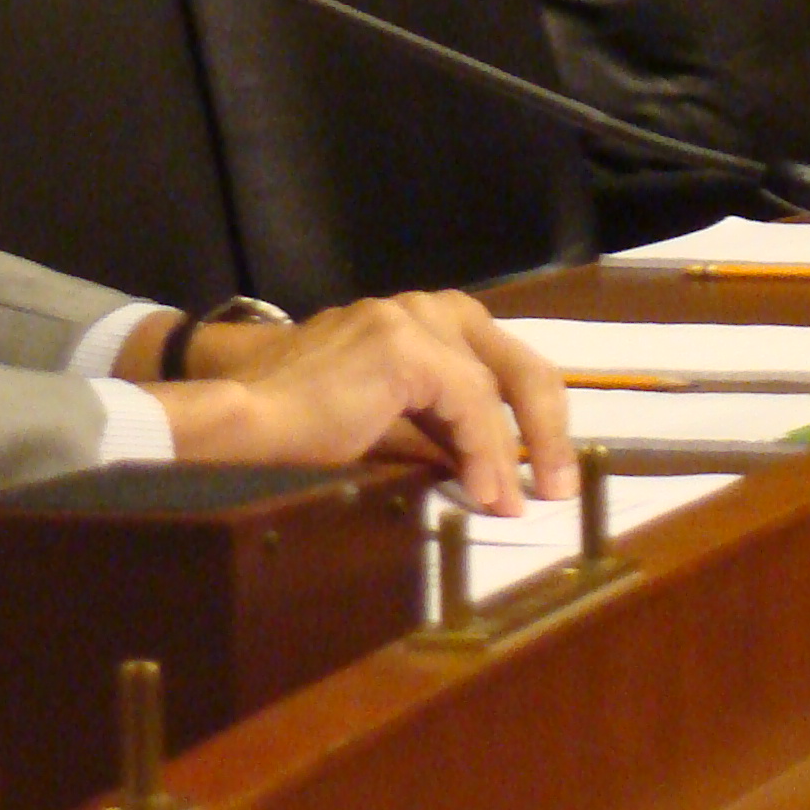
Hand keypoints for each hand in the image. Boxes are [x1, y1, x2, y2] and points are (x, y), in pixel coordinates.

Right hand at [147, 291, 574, 514]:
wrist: (248, 418)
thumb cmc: (306, 425)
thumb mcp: (395, 426)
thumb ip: (444, 434)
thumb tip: (497, 478)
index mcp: (423, 320)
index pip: (504, 364)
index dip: (534, 423)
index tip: (547, 478)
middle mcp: (423, 308)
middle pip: (519, 362)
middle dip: (547, 430)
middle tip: (561, 487)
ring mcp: (412, 318)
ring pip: (494, 387)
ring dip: (510, 452)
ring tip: (512, 502)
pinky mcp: (403, 345)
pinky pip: (468, 402)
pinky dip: (483, 451)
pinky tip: (482, 490)